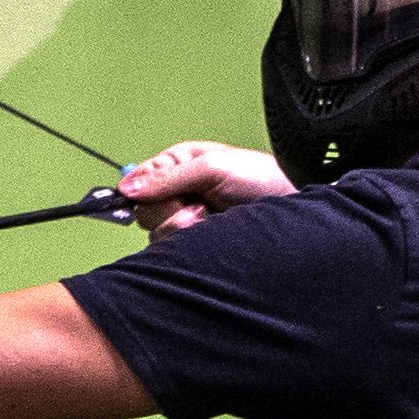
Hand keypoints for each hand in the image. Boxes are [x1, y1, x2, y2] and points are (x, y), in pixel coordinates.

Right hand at [117, 141, 294, 235]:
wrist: (290, 210)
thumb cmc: (260, 178)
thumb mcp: (212, 167)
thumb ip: (168, 178)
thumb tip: (128, 187)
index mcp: (177, 166)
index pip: (139, 181)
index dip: (142, 191)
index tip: (156, 195)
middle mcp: (178, 194)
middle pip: (144, 211)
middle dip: (170, 209)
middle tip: (199, 203)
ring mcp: (186, 222)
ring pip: (157, 234)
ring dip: (183, 226)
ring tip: (210, 217)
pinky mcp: (196, 245)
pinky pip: (175, 251)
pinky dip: (190, 242)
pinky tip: (210, 232)